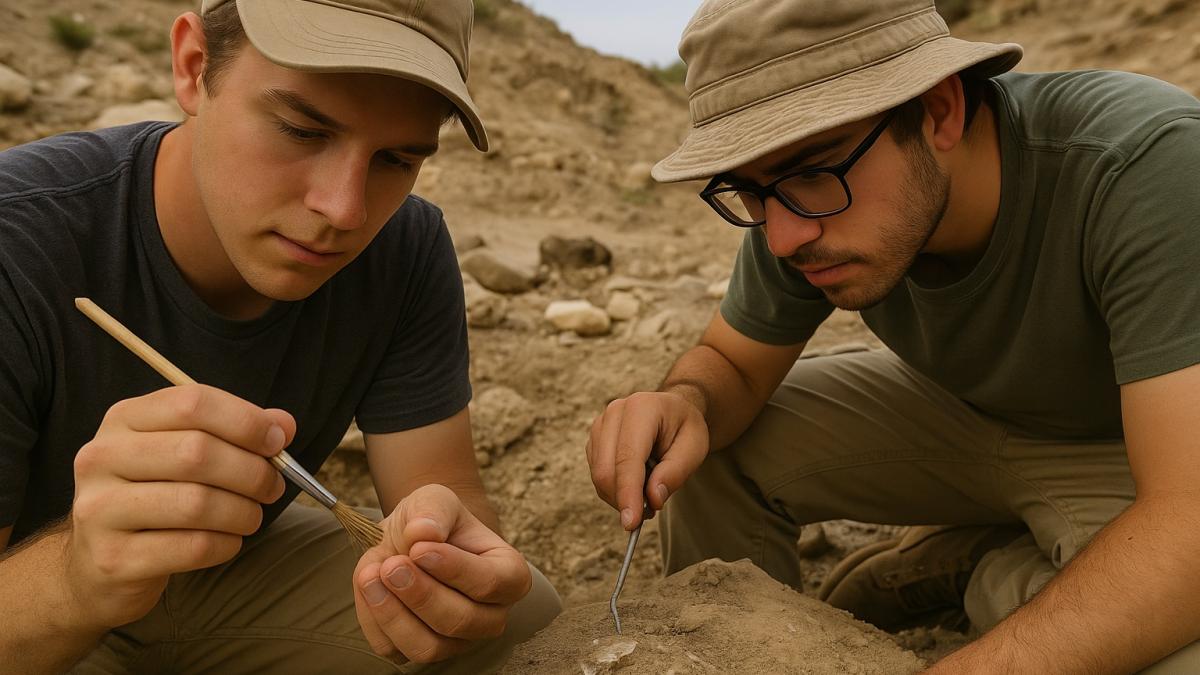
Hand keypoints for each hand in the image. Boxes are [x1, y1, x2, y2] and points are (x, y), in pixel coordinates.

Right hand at [66, 384, 291, 628]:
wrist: (99, 563)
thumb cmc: (156, 495)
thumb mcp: (185, 452)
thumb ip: (235, 432)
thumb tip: (284, 425)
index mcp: (124, 419)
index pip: (192, 403)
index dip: (245, 421)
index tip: (277, 442)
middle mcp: (101, 458)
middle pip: (197, 452)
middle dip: (252, 472)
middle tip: (272, 487)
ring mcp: (99, 509)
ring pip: (197, 503)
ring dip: (243, 512)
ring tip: (251, 517)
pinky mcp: (113, 558)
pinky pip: (192, 547)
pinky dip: (226, 544)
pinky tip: (229, 542)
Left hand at [353, 484, 531, 663]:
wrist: (407, 540)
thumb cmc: (433, 521)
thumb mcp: (436, 499)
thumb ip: (434, 510)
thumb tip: (424, 531)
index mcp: (509, 575)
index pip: (491, 583)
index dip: (454, 570)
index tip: (419, 548)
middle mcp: (490, 616)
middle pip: (460, 621)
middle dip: (420, 594)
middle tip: (391, 564)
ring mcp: (457, 641)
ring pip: (428, 648)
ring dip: (393, 613)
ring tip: (370, 575)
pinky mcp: (421, 652)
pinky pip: (394, 650)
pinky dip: (373, 620)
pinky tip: (368, 587)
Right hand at [586, 390, 708, 530]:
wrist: (672, 411)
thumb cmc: (685, 428)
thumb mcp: (695, 448)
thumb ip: (675, 473)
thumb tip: (652, 500)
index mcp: (641, 408)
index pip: (627, 458)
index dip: (628, 492)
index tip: (630, 523)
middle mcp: (614, 413)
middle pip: (606, 470)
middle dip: (624, 500)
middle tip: (650, 512)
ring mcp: (600, 425)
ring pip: (599, 476)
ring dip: (620, 496)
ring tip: (649, 495)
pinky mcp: (594, 440)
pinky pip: (597, 475)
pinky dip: (615, 489)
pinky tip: (636, 485)